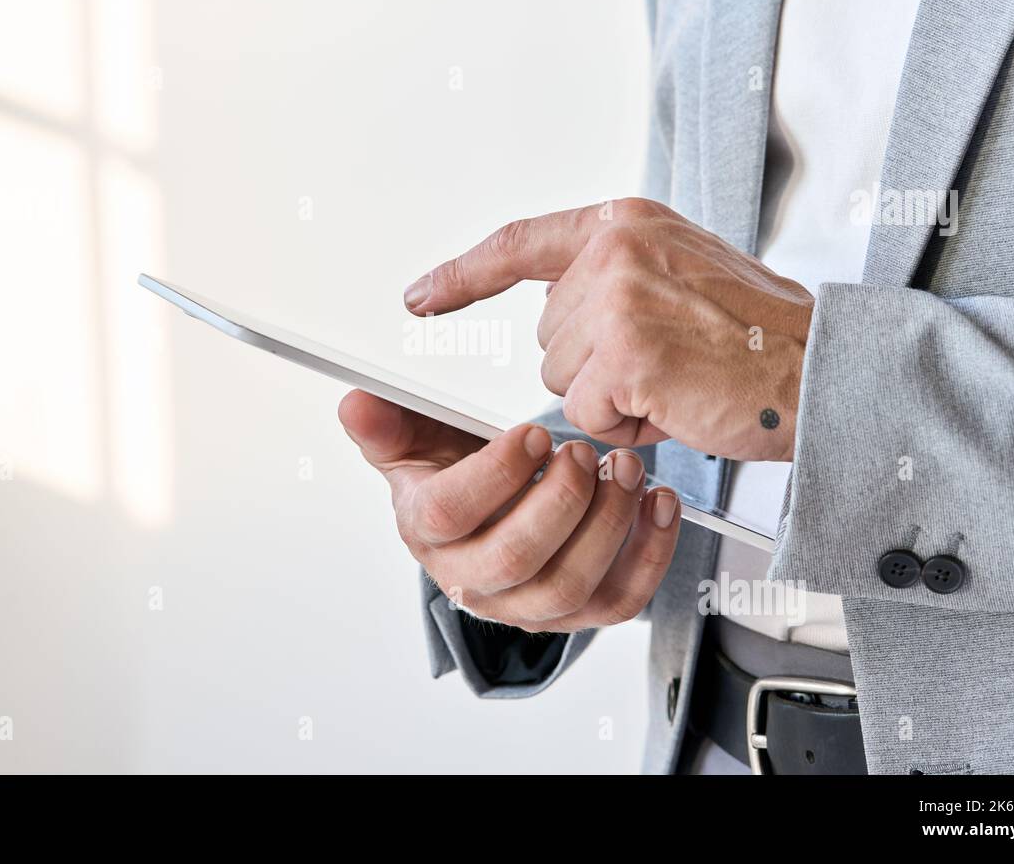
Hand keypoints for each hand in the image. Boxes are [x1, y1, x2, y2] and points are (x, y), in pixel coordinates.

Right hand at [338, 389, 680, 632]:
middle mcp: (474, 579)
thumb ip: (388, 422)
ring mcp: (527, 605)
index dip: (493, 476)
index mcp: (429, 533)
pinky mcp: (578, 612)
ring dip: (608, 523)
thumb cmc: (457, 475)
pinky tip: (658, 504)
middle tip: (584, 452)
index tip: (531, 434)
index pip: (449, 517)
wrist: (490, 513)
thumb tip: (355, 402)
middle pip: (517, 559)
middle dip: (561, 501)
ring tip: (625, 469)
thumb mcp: (416, 440)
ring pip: (571, 584)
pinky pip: (620, 600)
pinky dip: (650, 553)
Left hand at [402, 199, 813, 460]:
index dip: (464, 274)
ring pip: (563, 380)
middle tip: (670, 362)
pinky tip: (677, 403)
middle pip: (548, 337)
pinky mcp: (626, 351)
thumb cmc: (764, 336)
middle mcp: (617, 250)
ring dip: (613, 398)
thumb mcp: (684, 273)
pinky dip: (627, 424)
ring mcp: (619, 297)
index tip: (421, 295)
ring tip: (679, 381)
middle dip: (597, 367)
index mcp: (627, 224)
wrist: (824, 369)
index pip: (521, 243)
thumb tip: (562, 315)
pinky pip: (588, 412)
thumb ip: (619, 278)